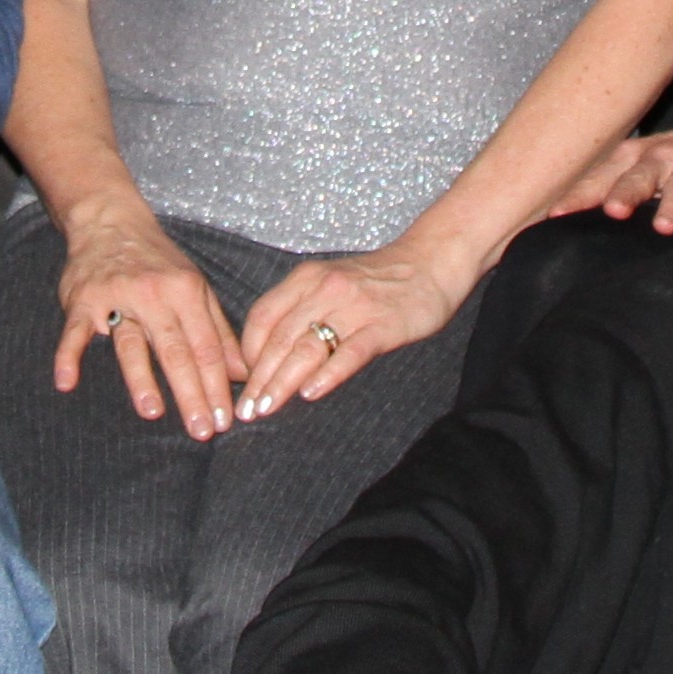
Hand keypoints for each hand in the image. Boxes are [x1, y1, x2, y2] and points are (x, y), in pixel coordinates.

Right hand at [49, 203, 248, 437]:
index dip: (217, 386)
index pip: (206, 347)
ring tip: (152, 411)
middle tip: (202, 430)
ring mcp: (116, 297)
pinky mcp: (82, 300)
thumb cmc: (158, 262)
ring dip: (141, 378)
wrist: (109, 221)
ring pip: (131, 343)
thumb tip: (242, 372)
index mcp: (186, 292)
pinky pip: (74, 332)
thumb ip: (218, 331)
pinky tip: (67, 382)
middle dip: (191, 393)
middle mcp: (154, 294)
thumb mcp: (195, 288)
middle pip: (176, 351)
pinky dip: (68, 356)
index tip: (226, 421)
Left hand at [233, 244, 459, 419]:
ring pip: (308, 348)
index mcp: (306, 278)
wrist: (430, 262)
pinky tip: (311, 393)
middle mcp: (325, 289)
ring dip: (282, 382)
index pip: (262, 318)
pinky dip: (328, 374)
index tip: (242, 384)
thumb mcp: (329, 283)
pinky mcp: (382, 325)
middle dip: (259, 379)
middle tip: (247, 410)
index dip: (247, 355)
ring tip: (267, 408)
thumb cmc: (377, 280)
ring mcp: (354, 307)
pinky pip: (350, 353)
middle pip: (280, 339)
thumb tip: (267, 356)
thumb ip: (300, 310)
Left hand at [559, 107, 672, 233]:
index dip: (581, 192)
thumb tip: (566, 211)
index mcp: (641, 156)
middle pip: (642, 174)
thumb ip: (618, 183)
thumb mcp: (653, 163)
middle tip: (613, 211)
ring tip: (663, 226)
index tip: (555, 214)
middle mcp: (667, 156)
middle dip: (627, 192)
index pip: (605, 173)